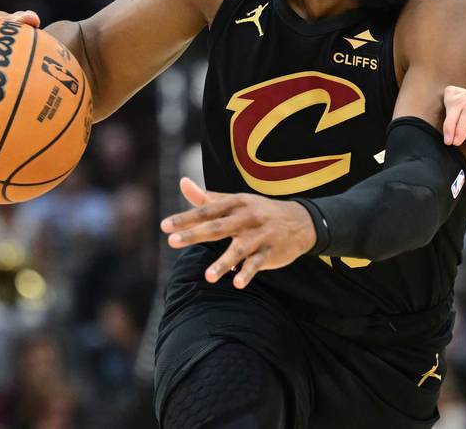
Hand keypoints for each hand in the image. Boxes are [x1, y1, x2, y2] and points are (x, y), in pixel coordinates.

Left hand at [160, 177, 315, 288]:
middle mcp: (247, 217)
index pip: (207, 211)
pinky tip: (237, 283)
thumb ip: (207, 197)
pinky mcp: (271, 251)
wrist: (300, 221)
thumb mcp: (235, 201)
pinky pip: (258, 263)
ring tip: (208, 277)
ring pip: (240, 249)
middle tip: (172, 242)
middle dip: (195, 234)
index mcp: (236, 203)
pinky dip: (248, 272)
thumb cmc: (259, 212)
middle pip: (218, 227)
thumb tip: (182, 182)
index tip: (165, 227)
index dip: (186, 218)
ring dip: (223, 262)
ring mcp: (260, 235)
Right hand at [442, 85, 465, 161]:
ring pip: (454, 99)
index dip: (461, 125)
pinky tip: (450, 120)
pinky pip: (453, 95)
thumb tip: (461, 124)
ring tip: (450, 136)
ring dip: (449, 118)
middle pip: (460, 103)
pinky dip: (448, 107)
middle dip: (451, 123)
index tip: (456, 141)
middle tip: (449, 141)